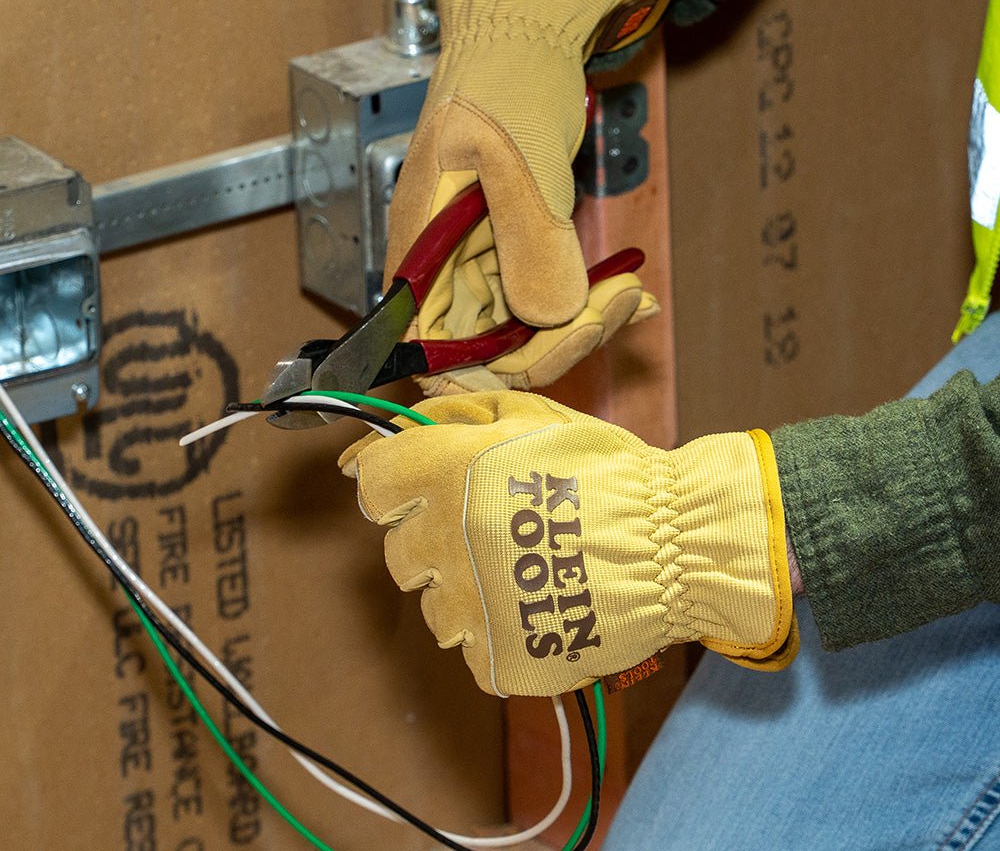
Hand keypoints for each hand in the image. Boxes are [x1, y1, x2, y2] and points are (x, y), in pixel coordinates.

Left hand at [340, 391, 797, 696]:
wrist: (674, 545)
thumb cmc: (605, 472)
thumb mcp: (531, 415)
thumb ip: (453, 415)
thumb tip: (389, 426)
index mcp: (447, 476)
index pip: (373, 484)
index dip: (398, 482)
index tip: (424, 487)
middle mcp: (444, 544)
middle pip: (399, 548)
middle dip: (435, 535)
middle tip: (495, 525)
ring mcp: (468, 609)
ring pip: (433, 604)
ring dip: (464, 587)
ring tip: (525, 569)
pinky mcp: (496, 659)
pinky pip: (471, 645)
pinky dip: (496, 630)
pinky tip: (538, 605)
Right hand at [387, 0, 672, 392]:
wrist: (523, 44)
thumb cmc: (504, 81)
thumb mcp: (513, 155)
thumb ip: (526, 235)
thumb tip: (550, 314)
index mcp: (418, 255)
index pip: (440, 352)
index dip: (499, 365)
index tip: (564, 332)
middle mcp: (440, 275)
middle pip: (489, 355)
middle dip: (559, 341)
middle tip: (619, 298)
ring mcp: (477, 269)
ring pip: (523, 335)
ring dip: (582, 323)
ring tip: (630, 289)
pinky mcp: (512, 257)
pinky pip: (544, 302)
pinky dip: (587, 302)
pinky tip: (625, 287)